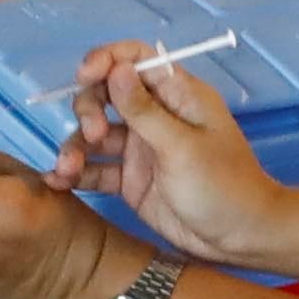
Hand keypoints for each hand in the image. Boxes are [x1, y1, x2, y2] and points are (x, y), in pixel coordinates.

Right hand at [58, 40, 286, 260]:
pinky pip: (95, 169)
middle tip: (95, 136)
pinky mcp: (130, 180)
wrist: (240, 239)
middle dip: (89, 109)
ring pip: (94, 134)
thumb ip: (145, 110)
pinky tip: (57, 181)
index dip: (106, 60)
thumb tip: (118, 68)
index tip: (84, 75)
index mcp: (178, 96)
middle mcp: (156, 116)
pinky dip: (76, 172)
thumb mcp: (183, 146)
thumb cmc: (224, 186)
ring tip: (67, 170)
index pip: (136, 59)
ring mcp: (140, 148)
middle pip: (105, 94)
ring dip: (75, 146)